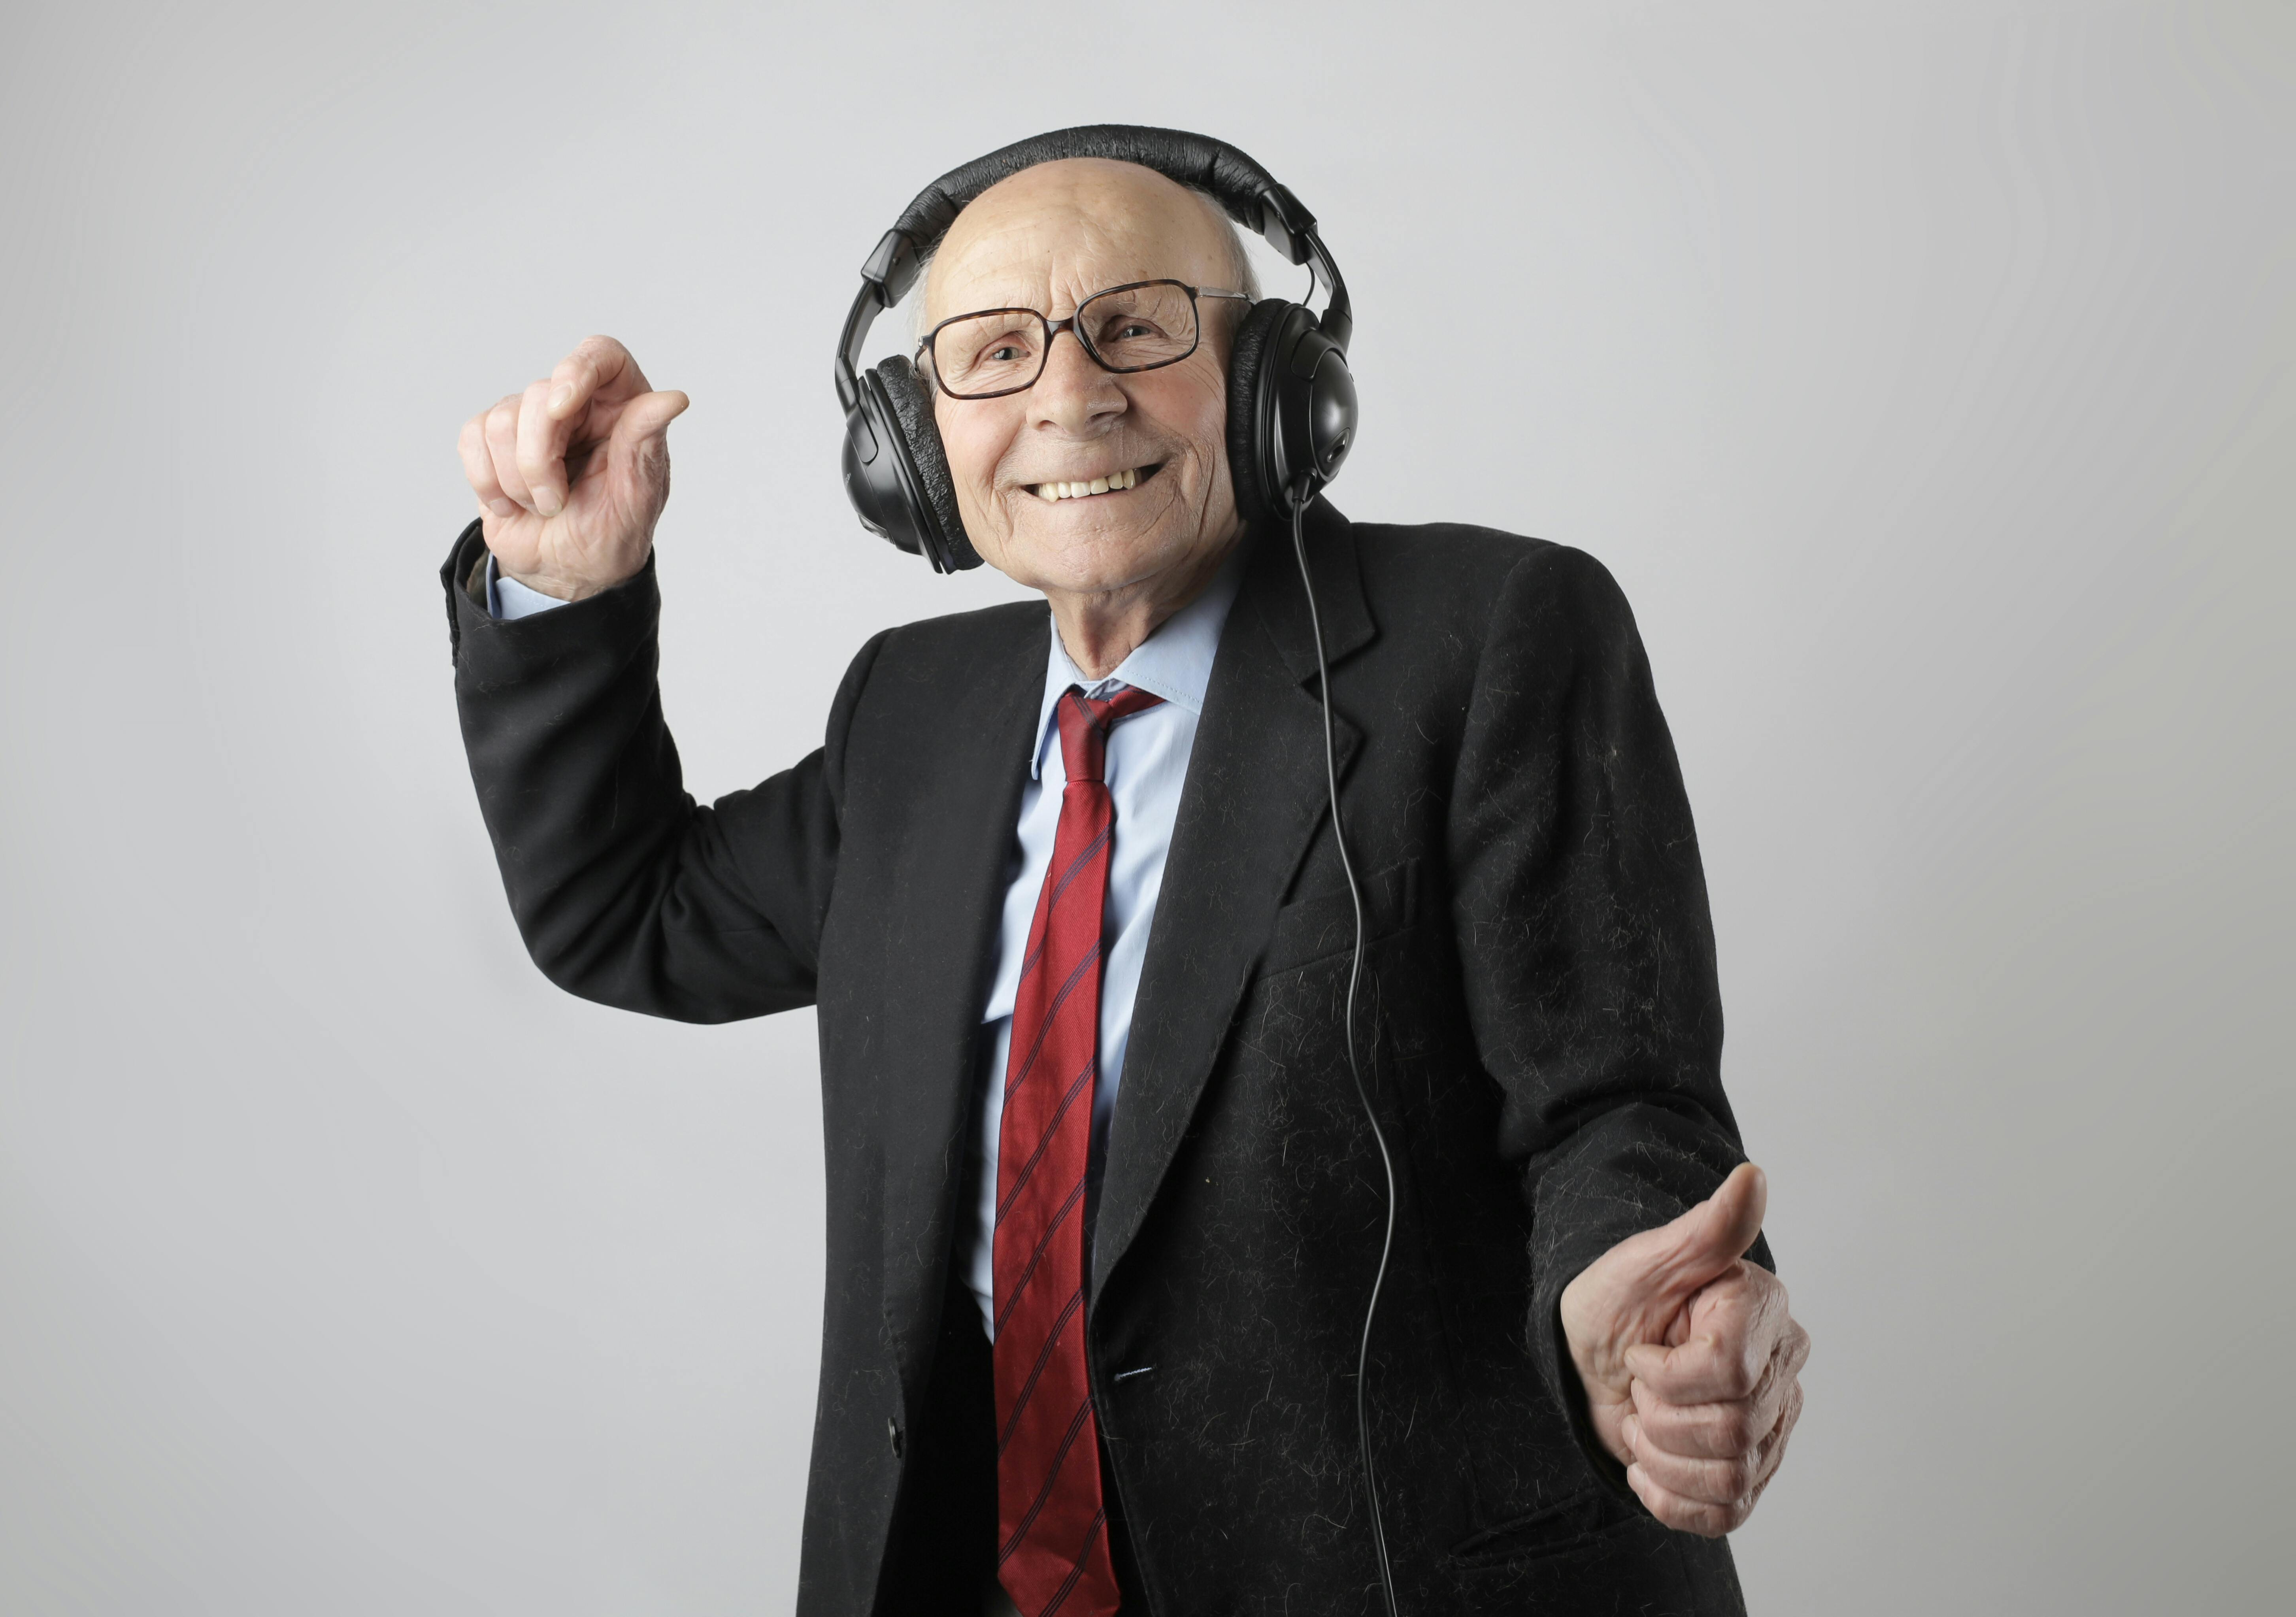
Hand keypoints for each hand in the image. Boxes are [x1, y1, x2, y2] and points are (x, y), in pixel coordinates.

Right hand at [456, 336, 689, 600]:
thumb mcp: (637, 497)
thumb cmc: (610, 534)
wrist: (568, 572)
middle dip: (539, 459)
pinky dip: (487, 480)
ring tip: (543, 507)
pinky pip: (472, 437)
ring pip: (501, 419)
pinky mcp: (492, 439)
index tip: (562, 408)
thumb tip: (674, 398)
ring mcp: (531, 419)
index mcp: (622, 408)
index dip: (577, 370)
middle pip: (540, 394)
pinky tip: (511, 504)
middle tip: (557, 503)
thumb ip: (645, 443)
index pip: (602, 355)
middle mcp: (577, 403)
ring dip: (517, 478)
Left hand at [1557, 1163, 1808, 1535]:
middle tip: (1639, 1389)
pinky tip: (1650, 1467)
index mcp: (1763, 1311)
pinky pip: (1727, 1514)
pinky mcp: (1752, 1471)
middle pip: (1730, 1428)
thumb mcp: (1646, 1259)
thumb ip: (1707, 1228)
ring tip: (1644, 1424)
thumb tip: (1752, 1177)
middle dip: (1659, 1415)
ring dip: (1663, 1458)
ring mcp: (1773, 1426)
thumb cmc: (1618, 1299)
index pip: (1727, 1371)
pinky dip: (1672, 1500)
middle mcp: (1782, 1369)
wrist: (1597, 1352)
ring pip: (1731, 1476)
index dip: (1667, 1373)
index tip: (1641, 1351)